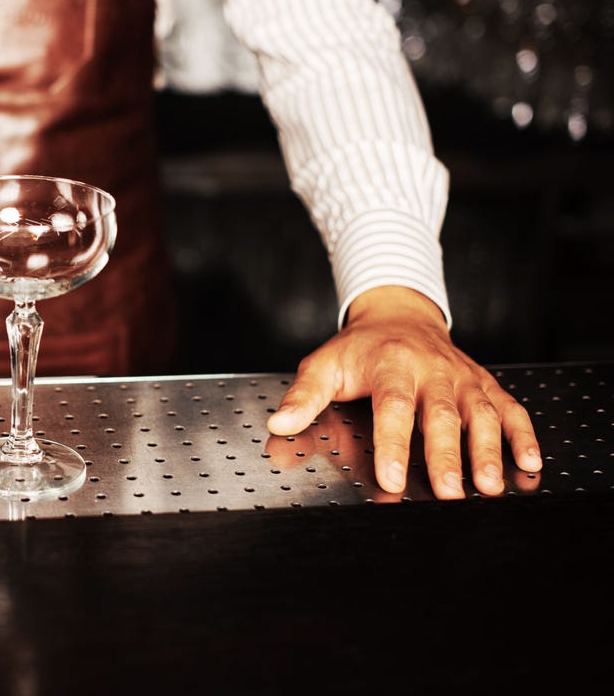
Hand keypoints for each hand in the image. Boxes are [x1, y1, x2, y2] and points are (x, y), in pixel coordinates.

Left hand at [266, 286, 541, 498]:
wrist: (400, 315)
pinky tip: (529, 463)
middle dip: (446, 456)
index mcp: (390, 365)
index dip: (393, 443)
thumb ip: (304, 396)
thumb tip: (279, 424)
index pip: (393, 407)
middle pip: (441, 416)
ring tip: (489, 486)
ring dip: (488, 451)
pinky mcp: (485, 385)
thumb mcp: (324, 364)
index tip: (391, 478)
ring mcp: (463, 378)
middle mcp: (432, 371)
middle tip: (448, 493)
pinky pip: (510, 409)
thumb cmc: (361, 349)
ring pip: (481, 414)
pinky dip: (523, 435)